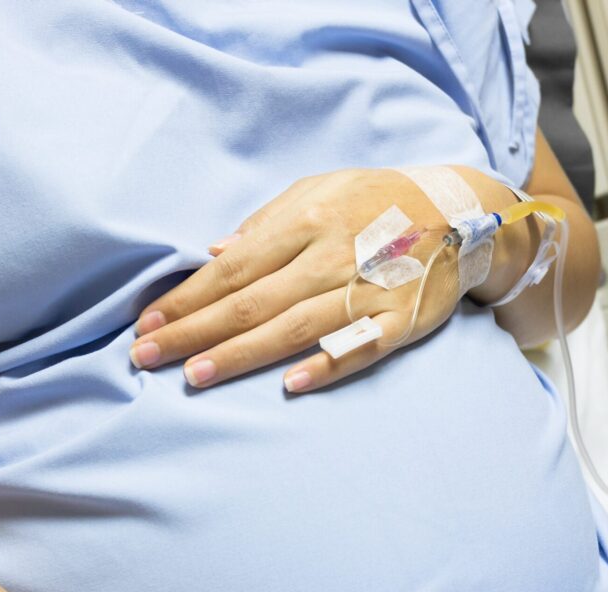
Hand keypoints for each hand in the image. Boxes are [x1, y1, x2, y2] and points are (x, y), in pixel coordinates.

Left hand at [129, 167, 517, 391]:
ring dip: (241, 354)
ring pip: (294, 327)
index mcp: (306, 222)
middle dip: (194, 332)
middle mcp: (331, 255)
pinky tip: (292, 385)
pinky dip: (329, 364)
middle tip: (146, 358)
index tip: (146, 325)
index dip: (185, 298)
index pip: (231, 268)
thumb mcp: (320, 190)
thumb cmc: (377, 200)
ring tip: (194, 377)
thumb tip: (214, 252)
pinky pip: (361, 346)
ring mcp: (368, 288)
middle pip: (251, 301)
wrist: (461, 211)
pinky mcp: (401, 319)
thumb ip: (267, 223)